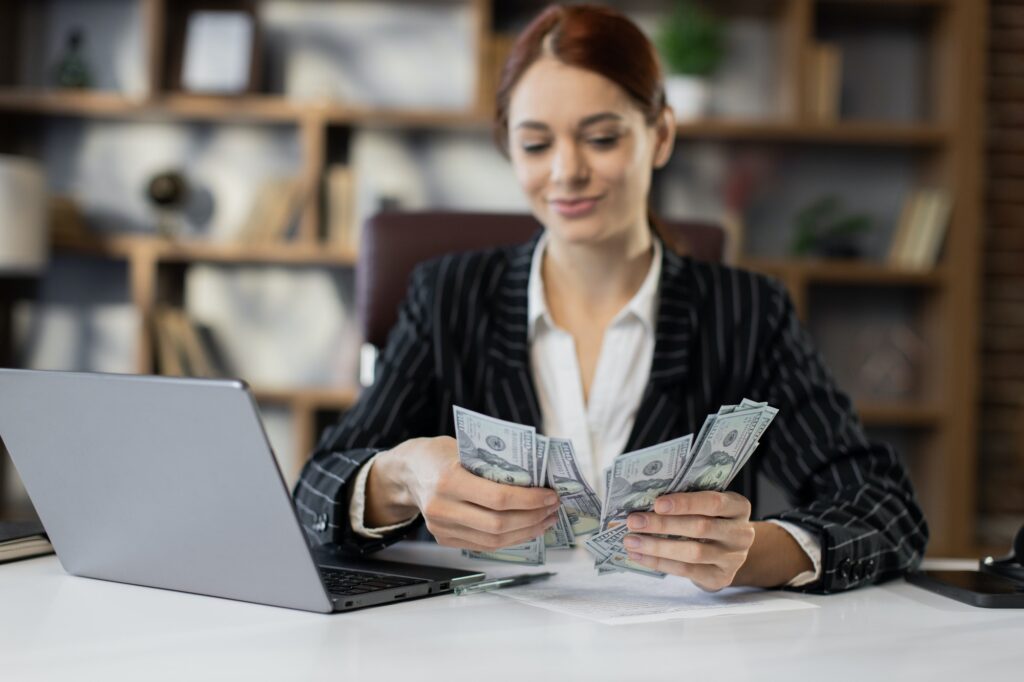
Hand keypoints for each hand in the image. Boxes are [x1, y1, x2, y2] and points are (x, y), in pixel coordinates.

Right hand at [368, 437, 559, 550]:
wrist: (407, 472)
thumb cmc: (439, 454)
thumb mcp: (464, 448)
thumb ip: (495, 462)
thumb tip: (537, 475)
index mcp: (448, 480)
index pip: (498, 498)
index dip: (529, 500)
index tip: (550, 495)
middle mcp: (442, 507)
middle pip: (498, 523)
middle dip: (532, 518)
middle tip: (552, 508)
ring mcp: (441, 527)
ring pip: (493, 540)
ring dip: (525, 532)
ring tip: (545, 520)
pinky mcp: (444, 539)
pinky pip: (483, 545)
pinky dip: (509, 539)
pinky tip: (526, 528)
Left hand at [623, 491, 754, 591]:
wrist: (728, 551)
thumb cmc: (710, 519)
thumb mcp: (707, 505)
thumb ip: (687, 501)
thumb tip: (644, 498)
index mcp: (738, 507)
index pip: (713, 502)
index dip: (685, 503)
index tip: (657, 503)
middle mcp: (741, 533)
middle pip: (700, 528)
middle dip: (663, 524)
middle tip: (634, 521)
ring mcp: (733, 558)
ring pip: (692, 552)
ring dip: (657, 546)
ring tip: (631, 541)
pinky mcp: (720, 578)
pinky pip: (686, 571)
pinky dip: (659, 563)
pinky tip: (639, 556)